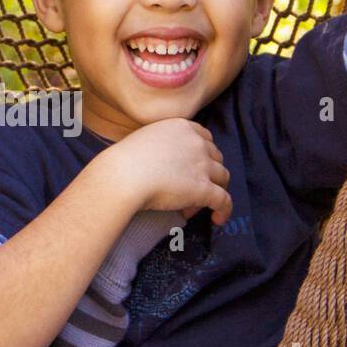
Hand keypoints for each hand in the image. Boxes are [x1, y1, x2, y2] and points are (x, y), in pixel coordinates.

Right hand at [100, 118, 232, 225]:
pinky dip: (224, 210)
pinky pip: (224, 200)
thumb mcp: (144, 139)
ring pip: (222, 178)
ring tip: (193, 206)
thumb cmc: (123, 160)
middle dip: (207, 173)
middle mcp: (197, 143)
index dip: (203, 154)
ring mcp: (203, 165)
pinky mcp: (204, 189)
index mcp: (182, 127)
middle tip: (187, 189)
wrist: (123, 176)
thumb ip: (159, 144)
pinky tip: (218, 219)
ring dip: (212, 191)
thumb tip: (159, 162)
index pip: (205, 138)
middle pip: (216, 157)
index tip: (194, 166)